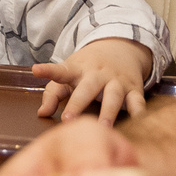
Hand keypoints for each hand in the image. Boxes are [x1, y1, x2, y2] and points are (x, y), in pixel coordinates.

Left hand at [31, 37, 152, 125]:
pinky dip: (139, 112)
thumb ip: (53, 94)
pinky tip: (138, 124)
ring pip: (113, 96)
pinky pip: (137, 102)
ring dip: (108, 112)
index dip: (49, 70)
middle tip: (69, 120)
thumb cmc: (87, 68)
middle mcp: (98, 75)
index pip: (61, 70)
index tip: (36, 70)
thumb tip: (42, 114)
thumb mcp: (69, 74)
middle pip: (87, 88)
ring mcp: (117, 82)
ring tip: (103, 128)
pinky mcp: (134, 89)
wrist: (122, 47)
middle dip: (78, 103)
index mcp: (77, 70)